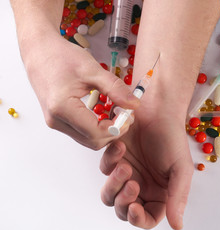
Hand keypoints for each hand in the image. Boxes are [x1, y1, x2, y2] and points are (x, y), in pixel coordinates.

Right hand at [23, 35, 139, 148]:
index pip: (96, 133)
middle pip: (93, 142)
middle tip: (125, 114)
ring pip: (88, 140)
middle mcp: (56, 120)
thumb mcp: (92, 70)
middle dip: (114, 131)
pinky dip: (97, 126)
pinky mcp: (59, 121)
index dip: (117, 127)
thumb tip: (134, 105)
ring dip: (106, 130)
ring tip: (115, 110)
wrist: (40, 52)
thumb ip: (115, 88)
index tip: (128, 114)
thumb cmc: (61, 57)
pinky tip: (104, 111)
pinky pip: (82, 132)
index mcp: (62, 108)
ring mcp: (56, 123)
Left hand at [99, 115, 193, 229]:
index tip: (135, 208)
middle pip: (123, 210)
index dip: (139, 219)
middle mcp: (142, 187)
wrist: (158, 111)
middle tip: (131, 184)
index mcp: (160, 193)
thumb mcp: (181, 169)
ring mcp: (127, 174)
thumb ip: (177, 198)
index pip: (147, 218)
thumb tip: (177, 226)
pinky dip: (110, 161)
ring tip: (124, 167)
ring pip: (109, 195)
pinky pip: (104, 169)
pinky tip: (120, 148)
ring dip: (114, 184)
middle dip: (124, 201)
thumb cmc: (173, 138)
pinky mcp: (114, 159)